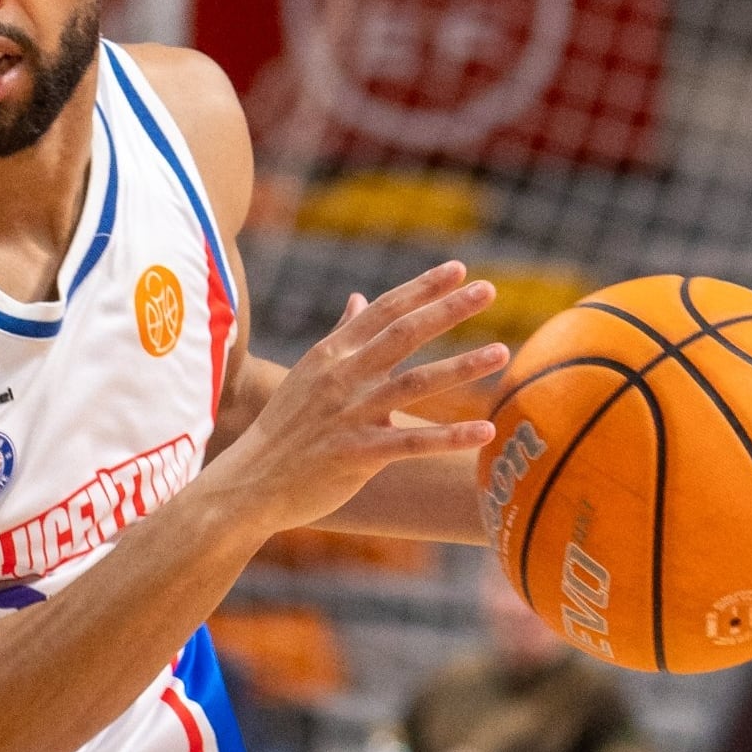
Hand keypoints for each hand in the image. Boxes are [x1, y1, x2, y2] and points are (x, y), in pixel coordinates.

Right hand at [205, 263, 505, 536]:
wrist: (250, 482)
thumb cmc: (285, 429)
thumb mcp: (307, 374)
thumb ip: (340, 336)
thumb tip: (358, 298)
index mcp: (332, 354)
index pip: (383, 310)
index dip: (422, 288)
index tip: (459, 269)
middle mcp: (342, 377)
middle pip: (403, 334)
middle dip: (447, 310)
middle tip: (489, 290)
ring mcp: (349, 415)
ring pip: (414, 383)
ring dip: (460, 366)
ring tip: (502, 353)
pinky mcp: (356, 454)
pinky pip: (411, 442)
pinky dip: (450, 437)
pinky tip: (485, 430)